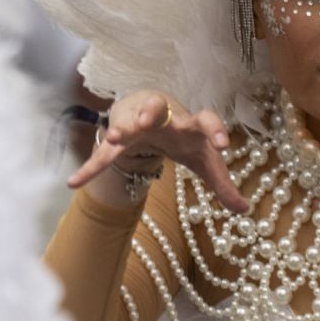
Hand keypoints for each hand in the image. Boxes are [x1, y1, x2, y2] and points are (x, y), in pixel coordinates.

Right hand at [67, 91, 249, 213]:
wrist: (155, 114)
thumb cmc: (185, 138)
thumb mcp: (204, 160)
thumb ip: (223, 183)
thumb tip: (245, 210)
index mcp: (191, 123)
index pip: (207, 120)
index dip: (215, 130)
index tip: (223, 145)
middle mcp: (165, 118)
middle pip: (162, 110)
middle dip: (155, 114)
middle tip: (149, 122)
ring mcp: (139, 124)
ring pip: (129, 122)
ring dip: (122, 128)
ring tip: (115, 136)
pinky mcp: (119, 137)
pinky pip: (104, 154)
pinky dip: (91, 168)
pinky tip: (74, 183)